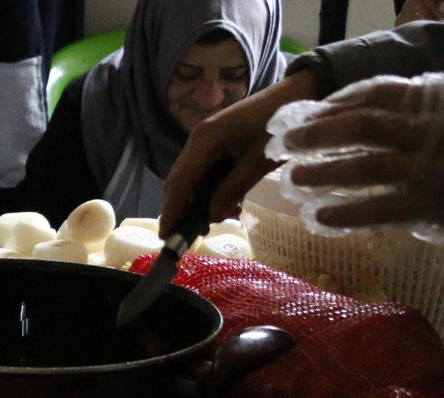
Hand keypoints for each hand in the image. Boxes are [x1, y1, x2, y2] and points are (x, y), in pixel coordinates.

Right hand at [162, 68, 326, 236]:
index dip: (173, 211)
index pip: (181, 183)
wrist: (296, 94)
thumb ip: (233, 189)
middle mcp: (197, 140)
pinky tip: (228, 202)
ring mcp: (205, 140)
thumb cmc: (279, 125)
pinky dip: (209, 190)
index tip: (166, 237)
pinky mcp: (215, 142)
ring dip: (198, 201)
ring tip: (218, 219)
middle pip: (179, 181)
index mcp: (205, 141)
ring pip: (190, 178)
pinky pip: (203, 171)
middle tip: (194, 234)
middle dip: (183, 209)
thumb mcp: (259, 161)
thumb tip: (212, 216)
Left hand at [282, 74, 443, 229]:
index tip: (306, 112)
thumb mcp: (440, 116)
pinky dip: (343, 213)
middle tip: (283, 143)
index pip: (379, 92)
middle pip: (362, 127)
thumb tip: (342, 114)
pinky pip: (377, 210)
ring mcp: (427, 170)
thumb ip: (410, 110)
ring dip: (322, 172)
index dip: (337, 102)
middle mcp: (430, 132)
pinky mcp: (427, 207)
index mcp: (435, 103)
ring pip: (364, 168)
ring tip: (293, 177)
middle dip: (316, 134)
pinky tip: (318, 215)